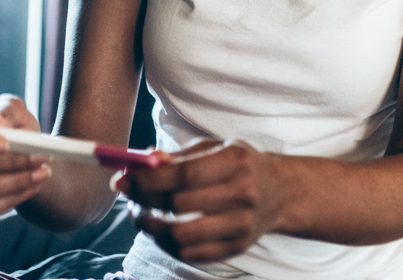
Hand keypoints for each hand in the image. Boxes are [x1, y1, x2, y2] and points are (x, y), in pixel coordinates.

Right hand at [0, 94, 50, 220]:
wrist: (24, 152)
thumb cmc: (13, 124)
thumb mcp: (14, 108)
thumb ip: (4, 109)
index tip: (4, 144)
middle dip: (7, 161)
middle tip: (42, 157)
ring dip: (14, 181)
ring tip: (43, 171)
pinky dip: (10, 200)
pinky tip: (33, 187)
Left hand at [113, 139, 284, 262]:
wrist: (279, 193)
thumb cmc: (238, 165)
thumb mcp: (214, 148)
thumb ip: (178, 156)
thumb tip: (140, 162)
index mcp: (235, 161)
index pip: (184, 174)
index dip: (148, 179)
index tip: (124, 179)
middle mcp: (243, 193)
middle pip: (179, 205)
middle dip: (144, 202)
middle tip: (128, 197)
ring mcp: (242, 224)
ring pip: (181, 235)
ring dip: (151, 228)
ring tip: (141, 216)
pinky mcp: (237, 248)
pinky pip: (190, 254)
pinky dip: (167, 245)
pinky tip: (160, 231)